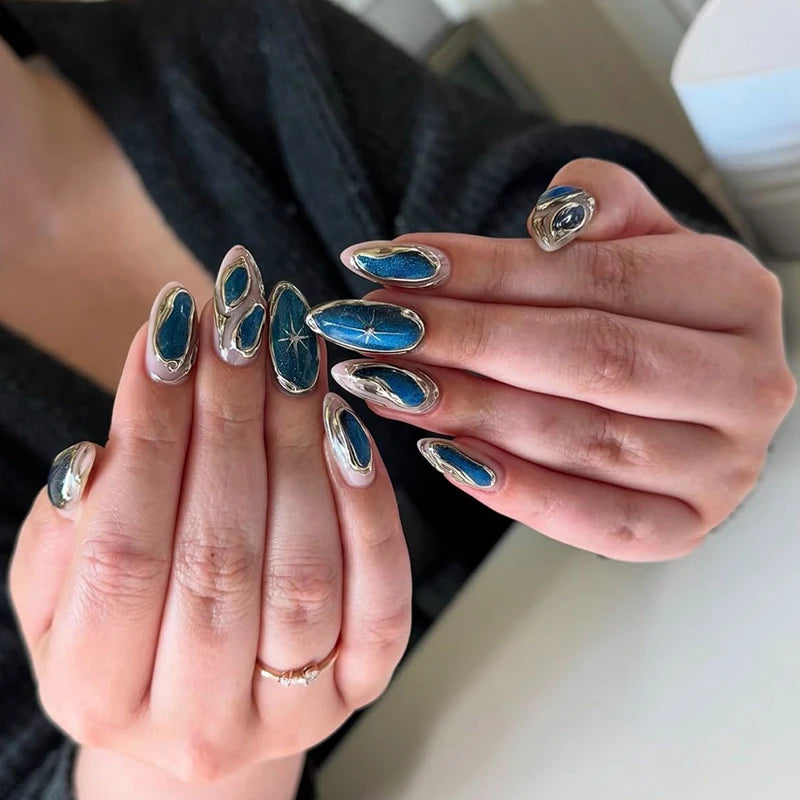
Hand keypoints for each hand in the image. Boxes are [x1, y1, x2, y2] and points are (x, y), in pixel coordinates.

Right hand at [8, 248, 410, 790]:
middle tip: (241, 314)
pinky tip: (347, 425)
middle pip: (220, 545)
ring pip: (304, 564)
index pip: (123, 544)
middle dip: (230, 411)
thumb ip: (69, 535)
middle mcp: (196, 716)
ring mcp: (288, 707)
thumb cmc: (122, 640)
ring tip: (292, 350)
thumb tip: (105, 450)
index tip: (172, 327)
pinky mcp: (360, 687)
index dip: (150, 427)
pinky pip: (379, 597)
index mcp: (96, 691)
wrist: (197, 726)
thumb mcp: (57, 600)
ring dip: (298, 440)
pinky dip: (370, 506)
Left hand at [323, 159, 796, 561]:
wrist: (682, 388)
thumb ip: (599, 206)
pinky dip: (514, 491)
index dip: (487, 271)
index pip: (598, 275)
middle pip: (589, 358)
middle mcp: (746, 386)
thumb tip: (549, 220)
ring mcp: (721, 469)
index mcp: (737, 295)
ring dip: (469, 410)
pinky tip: (440, 453)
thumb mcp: (636, 237)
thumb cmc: (643, 310)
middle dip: (467, 341)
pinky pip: (594, 523)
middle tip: (377, 326)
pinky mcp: (684, 529)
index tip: (397, 264)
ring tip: (385, 381)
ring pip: (582, 439)